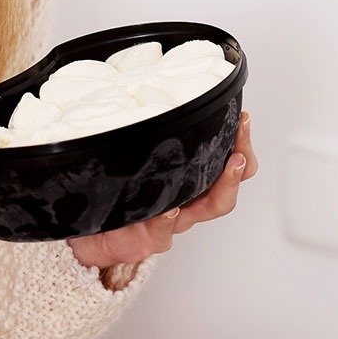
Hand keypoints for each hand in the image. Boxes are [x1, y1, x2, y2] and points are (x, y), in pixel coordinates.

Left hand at [69, 110, 257, 268]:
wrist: (94, 233)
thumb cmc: (116, 195)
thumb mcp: (135, 160)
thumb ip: (147, 138)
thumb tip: (151, 100)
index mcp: (190, 182)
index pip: (230, 163)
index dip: (241, 143)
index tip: (243, 119)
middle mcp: (188, 202)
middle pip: (230, 184)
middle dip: (241, 164)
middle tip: (240, 146)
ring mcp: (173, 222)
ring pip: (210, 207)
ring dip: (223, 186)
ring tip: (229, 166)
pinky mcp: (149, 238)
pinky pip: (163, 232)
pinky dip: (167, 220)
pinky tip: (170, 210)